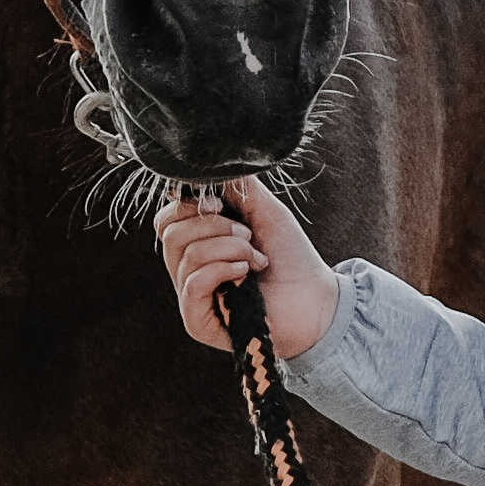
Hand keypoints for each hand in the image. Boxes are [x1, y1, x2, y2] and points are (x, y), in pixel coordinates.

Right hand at [156, 177, 340, 359]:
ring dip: (229, 248)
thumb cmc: (292, 257)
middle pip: (170, 233)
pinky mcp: (198, 321)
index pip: (167, 218)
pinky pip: (193, 284)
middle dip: (215, 226)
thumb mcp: (263, 210)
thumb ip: (235, 186)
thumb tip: (209, 164)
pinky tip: (245, 274)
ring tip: (256, 259)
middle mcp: (188, 268)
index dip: (190, 205)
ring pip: (186, 255)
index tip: (224, 205)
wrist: (316, 300)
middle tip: (249, 235)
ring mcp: (191, 296)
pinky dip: (222, 270)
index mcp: (197, 242)